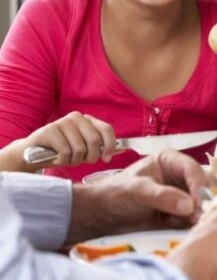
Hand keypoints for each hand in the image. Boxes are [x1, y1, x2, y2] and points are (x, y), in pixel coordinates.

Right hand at [2, 111, 117, 171]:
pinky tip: (56, 158)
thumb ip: (100, 147)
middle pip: (94, 141)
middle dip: (90, 157)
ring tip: (66, 159)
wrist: (32, 153)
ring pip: (79, 149)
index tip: (107, 158)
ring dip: (74, 161)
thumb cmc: (61, 151)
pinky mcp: (50, 130)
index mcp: (88, 120)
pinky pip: (65, 152)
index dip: (110, 145)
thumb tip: (121, 149)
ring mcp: (63, 122)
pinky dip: (62, 161)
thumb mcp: (83, 148)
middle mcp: (76, 118)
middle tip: (81, 161)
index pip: (106, 129)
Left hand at [66, 149, 209, 243]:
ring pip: (202, 201)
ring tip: (189, 223)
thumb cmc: (116, 194)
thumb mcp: (138, 191)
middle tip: (199, 215)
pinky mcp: (180, 212)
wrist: (102, 217)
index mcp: (170, 160)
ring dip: (199, 213)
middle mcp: (180, 175)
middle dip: (203, 200)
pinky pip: (194, 217)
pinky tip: (177, 226)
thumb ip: (163, 196)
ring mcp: (182, 194)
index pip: (192, 169)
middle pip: (204, 184)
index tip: (199, 203)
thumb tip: (190, 205)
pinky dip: (190, 223)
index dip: (198, 185)